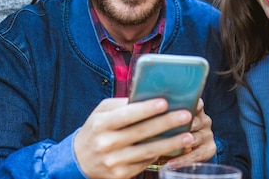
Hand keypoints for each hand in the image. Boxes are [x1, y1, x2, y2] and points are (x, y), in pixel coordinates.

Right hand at [74, 97, 193, 178]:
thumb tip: (148, 96)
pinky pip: (145, 163)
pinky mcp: (121, 174)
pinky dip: (161, 154)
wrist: (79, 160)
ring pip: (147, 151)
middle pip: (141, 132)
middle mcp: (106, 143)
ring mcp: (114, 161)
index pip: (127, 115)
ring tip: (188, 135)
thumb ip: (121, 105)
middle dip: (166, 123)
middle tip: (186, 115)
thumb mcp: (101, 113)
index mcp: (101, 124)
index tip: (165, 102)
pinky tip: (174, 148)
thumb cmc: (95, 130)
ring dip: (171, 143)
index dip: (146, 109)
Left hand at [165, 99, 215, 167]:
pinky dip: (182, 160)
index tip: (174, 104)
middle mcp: (204, 120)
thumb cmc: (176, 128)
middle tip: (163, 127)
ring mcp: (207, 135)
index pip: (195, 102)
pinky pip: (195, 156)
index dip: (188, 102)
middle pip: (193, 121)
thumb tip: (145, 104)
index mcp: (196, 108)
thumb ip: (165, 111)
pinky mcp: (209, 149)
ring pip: (194, 138)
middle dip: (180, 125)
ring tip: (164, 148)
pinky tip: (170, 164)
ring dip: (179, 143)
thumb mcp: (174, 117)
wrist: (192, 146)